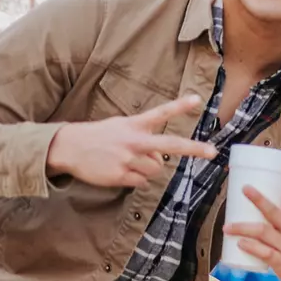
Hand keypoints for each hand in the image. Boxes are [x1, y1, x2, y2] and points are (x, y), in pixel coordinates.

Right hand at [46, 95, 216, 187]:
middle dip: (193, 149)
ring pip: (155, 169)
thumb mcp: (121, 126)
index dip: (179, 106)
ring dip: (148, 168)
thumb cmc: (99, 136)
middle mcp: (134, 141)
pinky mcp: (120, 175)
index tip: (197, 98)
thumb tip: (160, 159)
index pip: (161, 113)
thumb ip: (143, 137)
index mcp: (134, 125)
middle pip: (169, 145)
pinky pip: (141, 182)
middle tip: (212, 152)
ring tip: (129, 161)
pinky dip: (136, 179)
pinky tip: (121, 171)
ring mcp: (127, 159)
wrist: (68, 147)